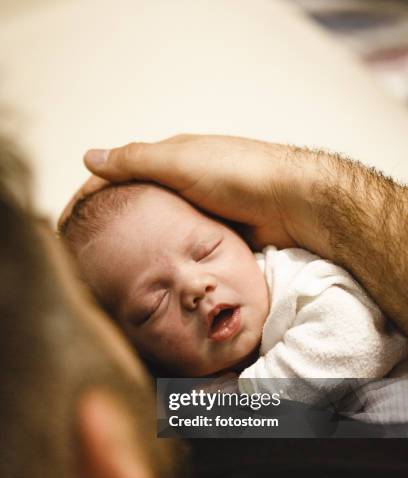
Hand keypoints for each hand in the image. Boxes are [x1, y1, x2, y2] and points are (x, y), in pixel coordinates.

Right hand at [61, 134, 319, 249]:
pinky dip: (163, 255)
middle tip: (86, 250)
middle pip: (138, 203)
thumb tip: (89, 157)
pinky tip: (149, 270)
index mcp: (171, 159)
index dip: (92, 194)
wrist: (291, 203)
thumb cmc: (237, 173)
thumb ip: (136, 160)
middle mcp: (183, 183)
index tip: (69, 220)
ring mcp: (199, 211)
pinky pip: (179, 245)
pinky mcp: (213, 235)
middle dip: (112, 221)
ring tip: (112, 266)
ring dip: (137, 243)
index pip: (120, 173)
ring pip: (158, 228)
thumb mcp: (180, 160)